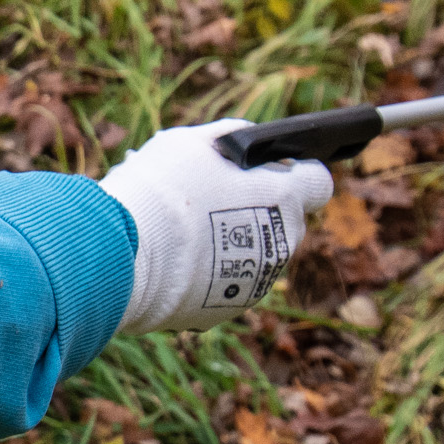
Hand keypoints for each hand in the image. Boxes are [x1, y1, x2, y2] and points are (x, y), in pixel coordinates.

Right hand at [98, 121, 333, 332]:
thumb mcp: (193, 143)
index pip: (318, 181)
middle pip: (288, 220)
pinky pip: (233, 282)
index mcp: (283, 197)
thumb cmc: (160, 190)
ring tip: (190, 234)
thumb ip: (232, 138)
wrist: (126, 255)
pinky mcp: (231, 306)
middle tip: (217, 201)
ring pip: (261, 254)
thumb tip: (247, 141)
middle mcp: (283, 242)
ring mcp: (260, 278)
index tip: (266, 173)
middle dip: (262, 209)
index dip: (294, 174)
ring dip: (238, 242)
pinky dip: (215, 272)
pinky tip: (180, 261)